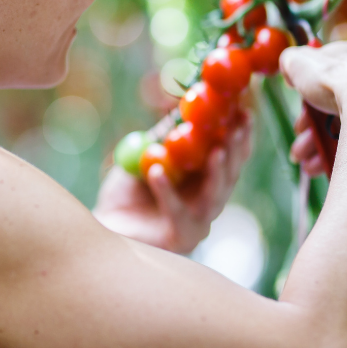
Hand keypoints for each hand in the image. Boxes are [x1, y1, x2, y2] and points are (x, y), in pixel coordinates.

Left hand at [93, 113, 253, 253]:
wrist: (103, 227)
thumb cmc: (124, 195)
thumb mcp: (144, 158)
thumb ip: (161, 138)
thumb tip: (177, 109)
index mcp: (203, 182)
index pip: (230, 156)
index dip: (239, 135)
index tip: (243, 110)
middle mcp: (207, 203)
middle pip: (230, 175)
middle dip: (236, 150)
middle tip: (237, 127)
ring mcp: (197, 223)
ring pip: (214, 197)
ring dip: (217, 172)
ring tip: (216, 150)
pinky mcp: (179, 238)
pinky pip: (176, 213)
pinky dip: (166, 192)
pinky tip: (156, 172)